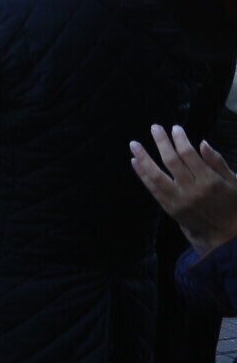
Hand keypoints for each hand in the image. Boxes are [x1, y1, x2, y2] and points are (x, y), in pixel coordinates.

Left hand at [129, 123, 236, 254]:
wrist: (224, 235)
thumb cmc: (232, 204)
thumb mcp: (234, 182)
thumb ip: (217, 162)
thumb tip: (202, 143)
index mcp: (210, 181)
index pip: (189, 155)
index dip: (180, 140)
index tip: (175, 129)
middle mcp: (192, 189)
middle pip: (171, 161)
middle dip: (161, 142)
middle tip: (154, 128)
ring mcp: (178, 200)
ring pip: (156, 175)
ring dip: (143, 158)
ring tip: (134, 144)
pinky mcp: (169, 208)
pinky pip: (152, 189)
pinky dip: (142, 175)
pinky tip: (135, 162)